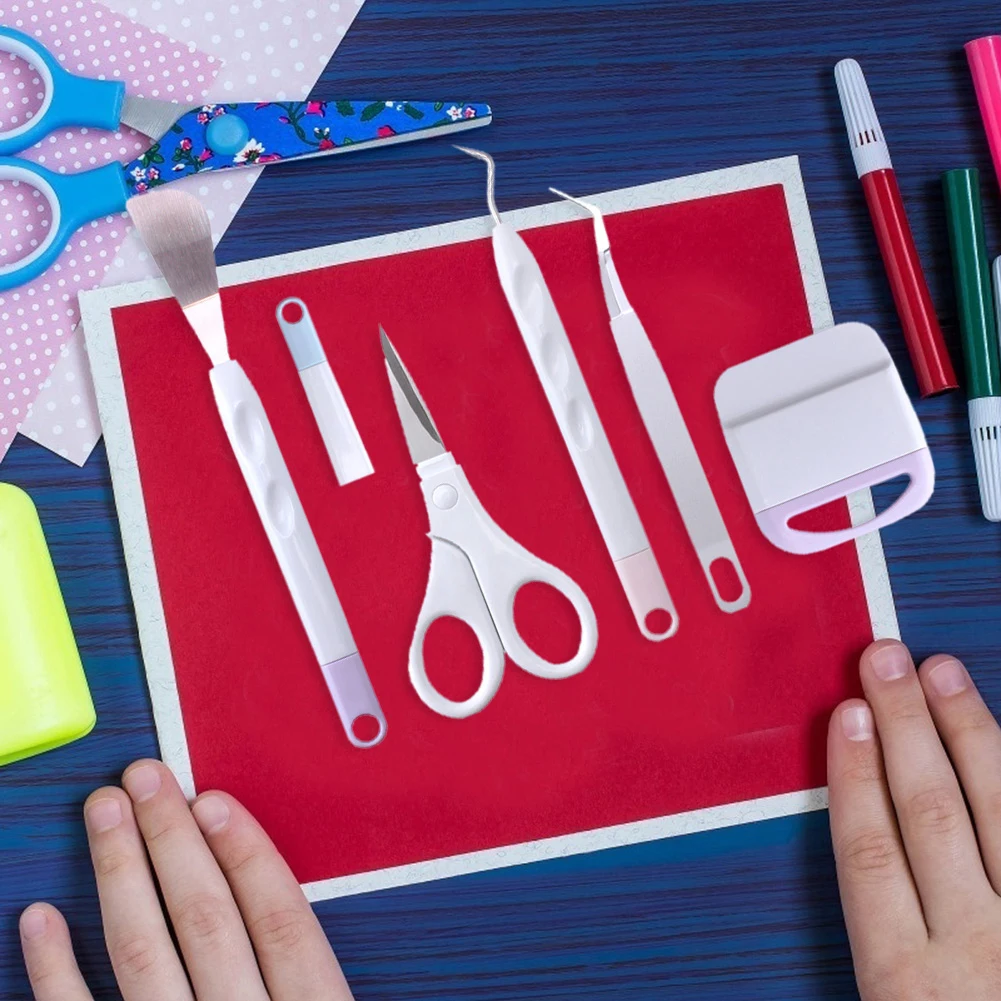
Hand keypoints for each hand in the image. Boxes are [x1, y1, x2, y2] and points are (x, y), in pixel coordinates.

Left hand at [19, 760, 352, 999]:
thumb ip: (310, 985)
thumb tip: (280, 910)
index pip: (282, 921)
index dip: (248, 853)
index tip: (214, 801)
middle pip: (207, 921)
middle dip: (173, 841)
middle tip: (146, 778)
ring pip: (142, 956)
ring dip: (118, 875)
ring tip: (102, 814)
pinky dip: (53, 973)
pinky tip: (39, 921)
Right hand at [829, 639, 1000, 999]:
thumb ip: (893, 962)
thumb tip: (871, 869)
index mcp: (915, 989)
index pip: (871, 853)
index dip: (855, 774)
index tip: (845, 716)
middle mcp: (982, 958)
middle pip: (931, 814)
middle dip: (904, 727)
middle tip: (886, 661)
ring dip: (969, 737)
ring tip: (944, 677)